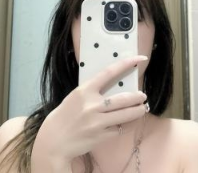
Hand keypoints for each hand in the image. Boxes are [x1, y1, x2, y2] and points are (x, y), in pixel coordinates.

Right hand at [31, 54, 148, 171]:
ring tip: (142, 108)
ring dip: (137, 111)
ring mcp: (97, 122)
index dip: (126, 64)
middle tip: (143, 96)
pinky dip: (126, 126)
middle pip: (122, 99)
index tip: (139, 59)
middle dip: (137, 97)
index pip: (109, 72)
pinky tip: (130, 123)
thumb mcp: (76, 96)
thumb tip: (113, 84)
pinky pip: (119, 130)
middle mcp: (92, 105)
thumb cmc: (66, 114)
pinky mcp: (100, 136)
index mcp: (85, 90)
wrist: (55, 139)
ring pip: (124, 115)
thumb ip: (93, 90)